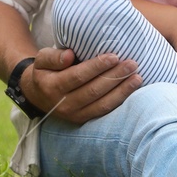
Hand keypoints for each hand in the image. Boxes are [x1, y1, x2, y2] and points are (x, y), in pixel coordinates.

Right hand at [24, 47, 140, 124]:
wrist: (39, 95)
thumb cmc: (46, 71)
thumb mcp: (42, 59)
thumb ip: (53, 56)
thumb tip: (69, 55)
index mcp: (52, 87)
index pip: (78, 77)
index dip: (97, 67)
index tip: (114, 56)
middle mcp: (63, 105)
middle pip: (93, 91)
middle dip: (114, 77)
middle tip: (132, 64)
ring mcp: (75, 115)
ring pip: (102, 105)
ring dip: (122, 91)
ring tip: (137, 77)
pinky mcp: (84, 120)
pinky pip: (104, 112)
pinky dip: (120, 101)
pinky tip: (132, 90)